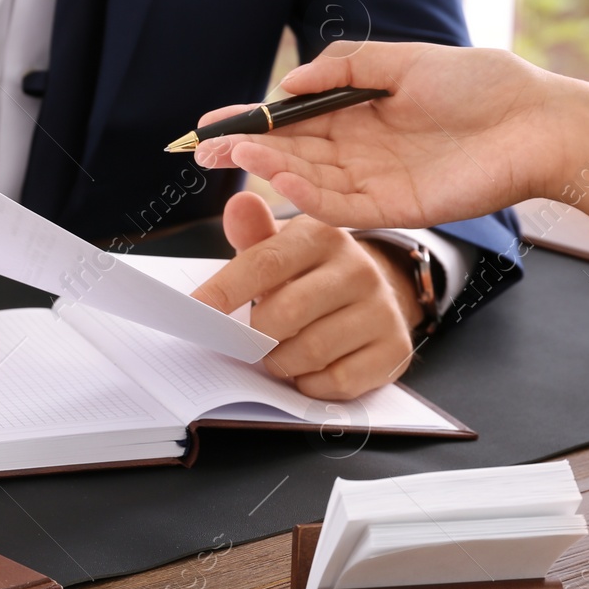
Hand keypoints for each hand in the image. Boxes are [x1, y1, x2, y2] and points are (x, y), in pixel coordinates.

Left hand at [190, 191, 417, 399]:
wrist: (374, 298)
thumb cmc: (312, 276)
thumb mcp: (283, 250)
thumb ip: (254, 236)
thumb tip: (239, 204)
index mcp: (323, 237)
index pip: (265, 264)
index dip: (225, 291)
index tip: (194, 312)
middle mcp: (358, 269)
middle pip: (285, 314)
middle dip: (255, 337)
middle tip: (248, 342)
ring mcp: (381, 309)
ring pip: (310, 352)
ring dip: (282, 363)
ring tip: (280, 353)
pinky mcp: (394, 348)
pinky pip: (337, 381)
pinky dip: (311, 384)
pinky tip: (310, 369)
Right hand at [193, 41, 587, 229]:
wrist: (537, 121)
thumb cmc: (481, 83)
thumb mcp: (405, 61)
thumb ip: (346, 68)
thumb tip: (289, 85)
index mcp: (360, 114)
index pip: (293, 123)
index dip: (251, 122)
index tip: (211, 122)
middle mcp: (360, 151)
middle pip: (290, 155)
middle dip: (246, 150)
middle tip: (202, 148)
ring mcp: (375, 182)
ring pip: (308, 180)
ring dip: (270, 169)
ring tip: (237, 154)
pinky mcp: (395, 207)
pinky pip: (341, 205)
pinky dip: (307, 195)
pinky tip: (280, 178)